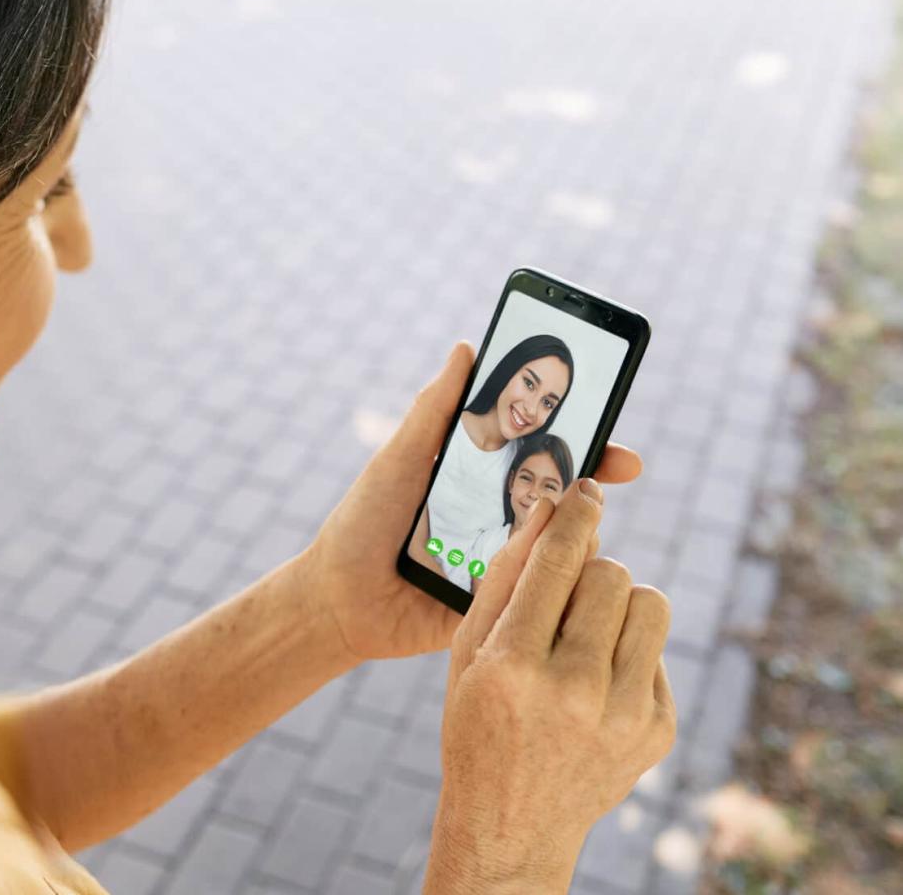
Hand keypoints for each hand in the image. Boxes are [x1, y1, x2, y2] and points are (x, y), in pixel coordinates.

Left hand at [298, 341, 643, 664]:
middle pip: (567, 500)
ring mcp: (504, 566)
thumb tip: (467, 347)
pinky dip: (550, 577)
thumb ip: (434, 410)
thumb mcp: (398, 460)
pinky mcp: (500, 609)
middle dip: (597, 481)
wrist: (335, 598)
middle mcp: (502, 521)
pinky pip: (539, 594)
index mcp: (482, 483)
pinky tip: (551, 565)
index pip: (543, 455)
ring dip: (575, 527)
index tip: (608, 423)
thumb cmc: (363, 523)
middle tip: (621, 465)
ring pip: (562, 546)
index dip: (583, 439)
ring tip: (566, 512)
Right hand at [424, 479, 676, 893]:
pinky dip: (628, 650)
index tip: (587, 488)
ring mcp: (623, 715)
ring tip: (588, 629)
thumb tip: (546, 510)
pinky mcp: (658, 730)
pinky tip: (596, 680)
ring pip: (649, 603)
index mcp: (513, 666)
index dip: (576, 516)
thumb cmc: (478, 721)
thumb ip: (504, 579)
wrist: (512, 821)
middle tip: (566, 593)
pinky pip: (657, 651)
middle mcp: (573, 690)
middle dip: (590, 571)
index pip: (558, 564)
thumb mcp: (467, 651)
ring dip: (618, 602)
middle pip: (611, 575)